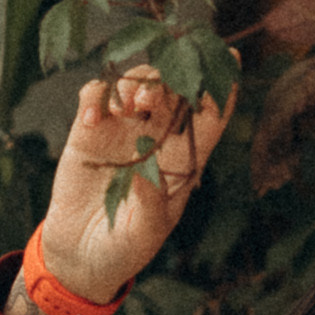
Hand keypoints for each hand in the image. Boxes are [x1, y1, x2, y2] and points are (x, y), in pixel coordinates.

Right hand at [36, 64, 235, 307]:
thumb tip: (149, 170)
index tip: (233, 58)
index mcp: (183, 160)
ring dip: (135, 84)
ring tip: (126, 106)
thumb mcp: (144, 234)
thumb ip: (151, 203)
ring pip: (136, 84)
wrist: (81, 256)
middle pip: (172, 90)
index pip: (210, 117)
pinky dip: (95, 98)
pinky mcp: (89, 131)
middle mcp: (157, 138)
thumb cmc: (125, 249)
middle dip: (168, 81)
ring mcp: (123, 131)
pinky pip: (96, 96)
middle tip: (151, 97)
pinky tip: (91, 121)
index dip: (222, 88)